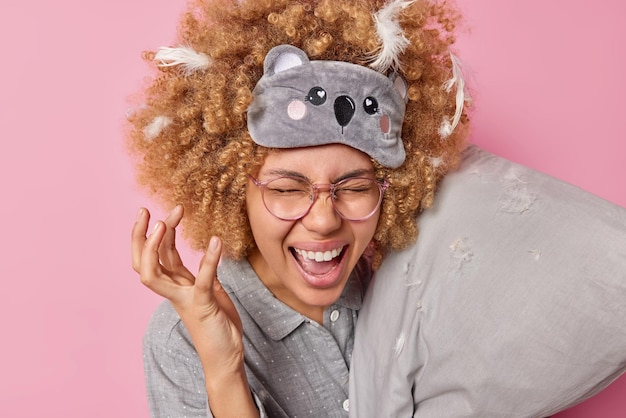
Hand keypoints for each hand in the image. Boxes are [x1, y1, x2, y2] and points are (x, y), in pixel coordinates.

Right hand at [131, 206, 244, 376]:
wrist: (225, 356)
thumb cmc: (217, 324)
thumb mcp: (210, 291)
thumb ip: (203, 273)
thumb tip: (207, 252)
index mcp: (175, 285)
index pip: (157, 255)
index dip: (156, 233)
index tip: (163, 211)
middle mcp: (174, 291)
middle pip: (143, 262)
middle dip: (140, 236)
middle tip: (146, 211)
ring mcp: (184, 299)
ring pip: (154, 274)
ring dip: (156, 247)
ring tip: (165, 221)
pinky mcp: (202, 306)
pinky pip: (201, 281)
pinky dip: (208, 260)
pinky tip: (216, 241)